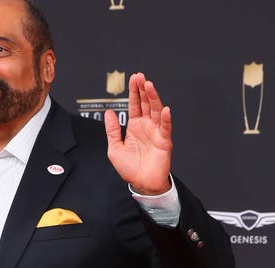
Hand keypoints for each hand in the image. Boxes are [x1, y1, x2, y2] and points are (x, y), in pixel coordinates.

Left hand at [104, 73, 172, 194]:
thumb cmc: (130, 168)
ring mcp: (156, 132)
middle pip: (145, 103)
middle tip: (140, 77)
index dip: (134, 92)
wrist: (141, 183)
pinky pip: (165, 128)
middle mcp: (146, 126)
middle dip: (143, 90)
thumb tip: (108, 113)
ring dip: (153, 98)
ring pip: (155, 111)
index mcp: (135, 126)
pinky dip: (165, 119)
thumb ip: (112, 130)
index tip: (133, 78)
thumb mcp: (115, 148)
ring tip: (149, 86)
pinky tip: (164, 109)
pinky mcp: (164, 142)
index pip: (134, 105)